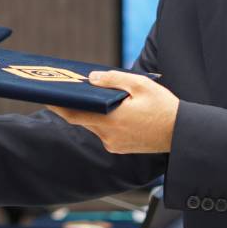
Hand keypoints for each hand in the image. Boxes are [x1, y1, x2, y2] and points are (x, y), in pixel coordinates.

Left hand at [48, 69, 179, 153]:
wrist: (182, 133)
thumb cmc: (164, 107)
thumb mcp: (140, 84)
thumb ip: (113, 80)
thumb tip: (90, 79)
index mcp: (111, 121)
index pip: (74, 114)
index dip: (57, 106)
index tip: (44, 96)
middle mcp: (109, 137)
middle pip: (82, 119)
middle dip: (73, 105)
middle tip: (65, 90)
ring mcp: (114, 144)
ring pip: (93, 125)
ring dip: (90, 112)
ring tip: (89, 96)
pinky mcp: (119, 148)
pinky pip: (104, 131)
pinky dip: (101, 120)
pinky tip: (107, 108)